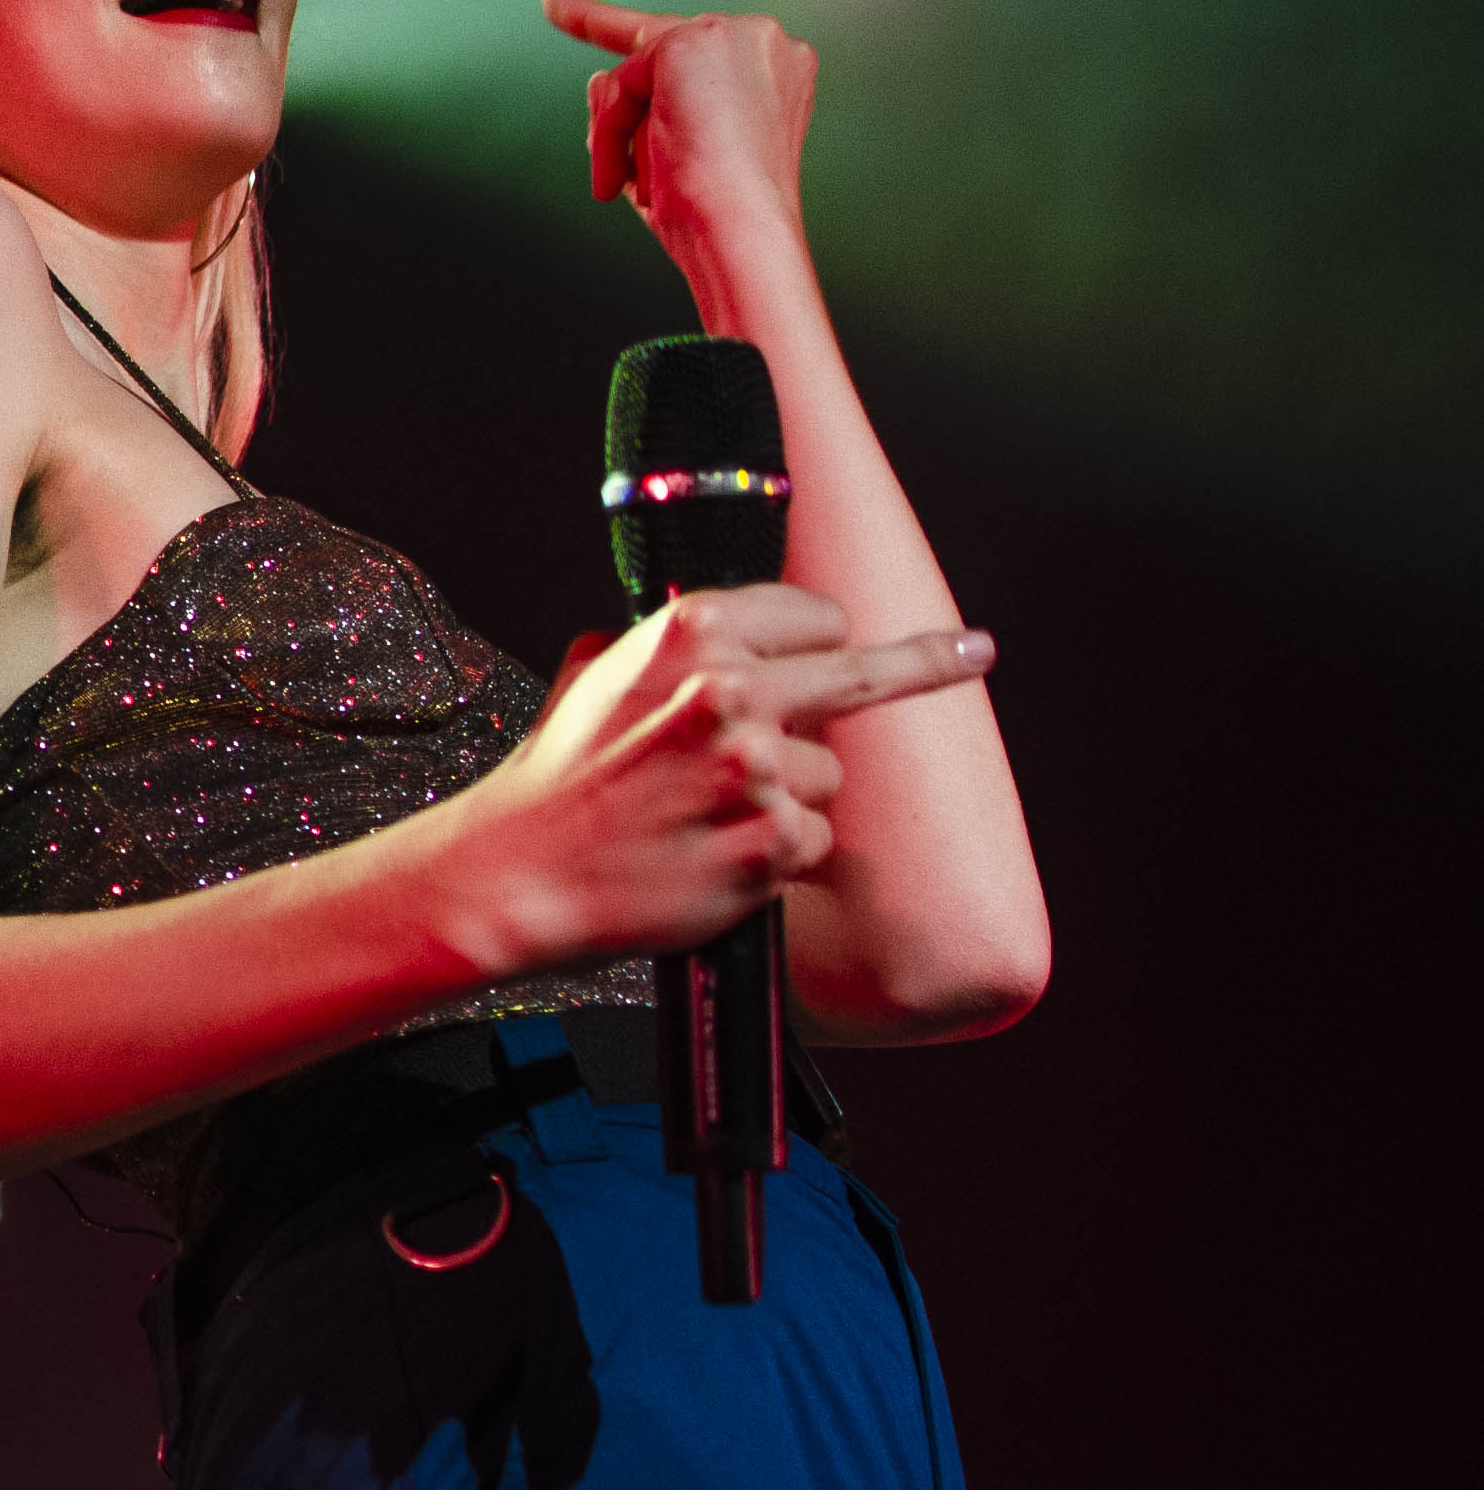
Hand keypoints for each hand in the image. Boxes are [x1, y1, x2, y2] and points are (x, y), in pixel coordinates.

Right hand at [451, 584, 993, 974]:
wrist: (515, 876)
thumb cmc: (552, 786)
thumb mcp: (591, 680)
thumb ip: (662, 649)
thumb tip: (711, 628)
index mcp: (689, 634)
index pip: (813, 614)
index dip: (817, 638)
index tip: (857, 636)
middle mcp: (731, 689)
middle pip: (862, 674)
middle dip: (926, 663)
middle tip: (974, 652)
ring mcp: (755, 769)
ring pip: (828, 775)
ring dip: (788, 799)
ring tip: (710, 819)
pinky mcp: (769, 842)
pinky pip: (813, 841)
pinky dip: (776, 856)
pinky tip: (717, 858)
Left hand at [545, 0, 816, 276]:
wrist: (742, 228)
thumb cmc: (713, 216)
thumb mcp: (674, 159)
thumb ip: (644, 115)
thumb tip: (598, 79)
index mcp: (776, 74)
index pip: (700, 45)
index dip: (643, 24)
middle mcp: (764, 42)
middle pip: (658, 50)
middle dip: (603, 53)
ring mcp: (733, 34)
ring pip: (636, 73)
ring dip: (618, 135)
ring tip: (630, 188)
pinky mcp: (692, 40)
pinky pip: (623, 83)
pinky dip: (613, 134)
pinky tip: (626, 177)